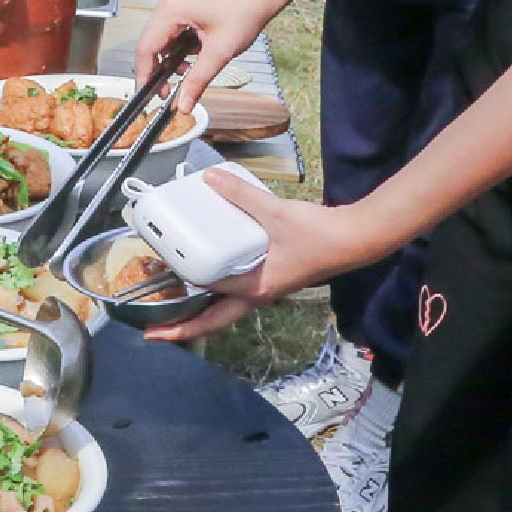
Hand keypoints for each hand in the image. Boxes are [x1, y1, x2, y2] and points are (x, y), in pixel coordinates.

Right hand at [133, 0, 282, 95]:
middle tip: (168, 91)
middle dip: (159, 68)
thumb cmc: (245, 13)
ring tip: (188, 73)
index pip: (146, 47)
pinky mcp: (183, 1)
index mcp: (171, 8)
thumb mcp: (219, 52)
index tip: (148, 95)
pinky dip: (178, 45)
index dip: (144, 74)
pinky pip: (171, 28)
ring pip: (161, 37)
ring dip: (171, 57)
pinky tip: (193, 56)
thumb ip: (197, 81)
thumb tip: (183, 105)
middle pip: (151, 42)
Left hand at [146, 169, 379, 342]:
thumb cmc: (319, 234)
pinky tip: (211, 271)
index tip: (157, 299)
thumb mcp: (275, 213)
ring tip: (175, 307)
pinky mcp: (273, 277)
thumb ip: (241, 195)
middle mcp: (258, 294)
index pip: (210, 294)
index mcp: (256, 287)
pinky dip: (219, 287)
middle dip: (184, 328)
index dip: (182, 294)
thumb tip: (210, 179)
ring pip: (226, 308)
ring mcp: (266, 288)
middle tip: (156, 333)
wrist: (354, 240)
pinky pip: (238, 290)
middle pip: (214, 320)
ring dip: (201, 311)